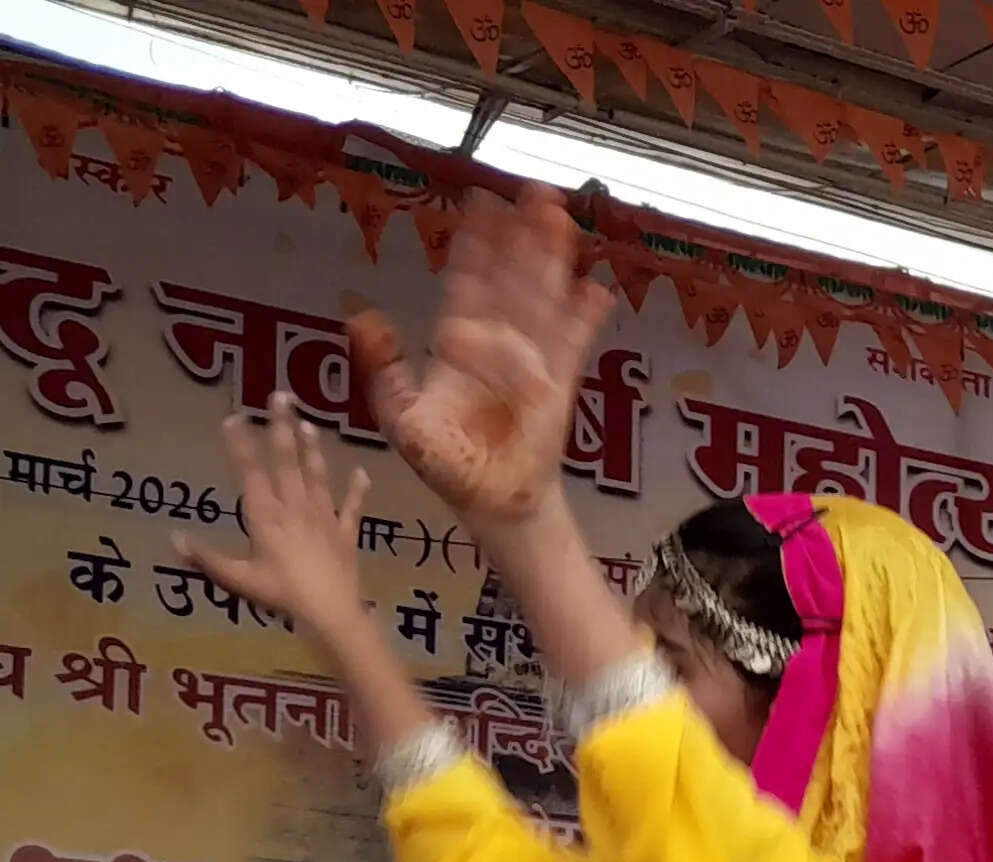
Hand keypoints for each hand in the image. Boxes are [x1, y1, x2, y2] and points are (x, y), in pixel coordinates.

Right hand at [188, 397, 377, 633]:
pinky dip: (357, 490)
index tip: (233, 418)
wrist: (330, 612)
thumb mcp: (237, 579)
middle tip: (281, 396)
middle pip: (287, 461)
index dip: (241, 444)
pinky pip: (352, 508)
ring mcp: (324, 518)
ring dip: (313, 449)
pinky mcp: (346, 533)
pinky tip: (362, 472)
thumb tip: (172, 539)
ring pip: (317, 476)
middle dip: (282, 427)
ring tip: (310, 424)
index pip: (250, 472)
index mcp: (265, 516)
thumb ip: (205, 558)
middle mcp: (295, 508)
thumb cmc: (279, 595)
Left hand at [347, 187, 615, 529]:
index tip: (481, 206)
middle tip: (532, 193)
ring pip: (541, 300)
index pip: (467, 283)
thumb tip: (361, 316)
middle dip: (521, 238)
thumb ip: (383, 366)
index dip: (474, 246)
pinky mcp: (558, 387)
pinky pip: (571, 348)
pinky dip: (583, 321)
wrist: (488, 499)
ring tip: (558, 220)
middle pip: (510, 279)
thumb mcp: (399, 413)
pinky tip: (594, 293)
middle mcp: (498, 343)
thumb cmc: (445, 462)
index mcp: (459, 344)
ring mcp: (532, 362)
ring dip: (550, 262)